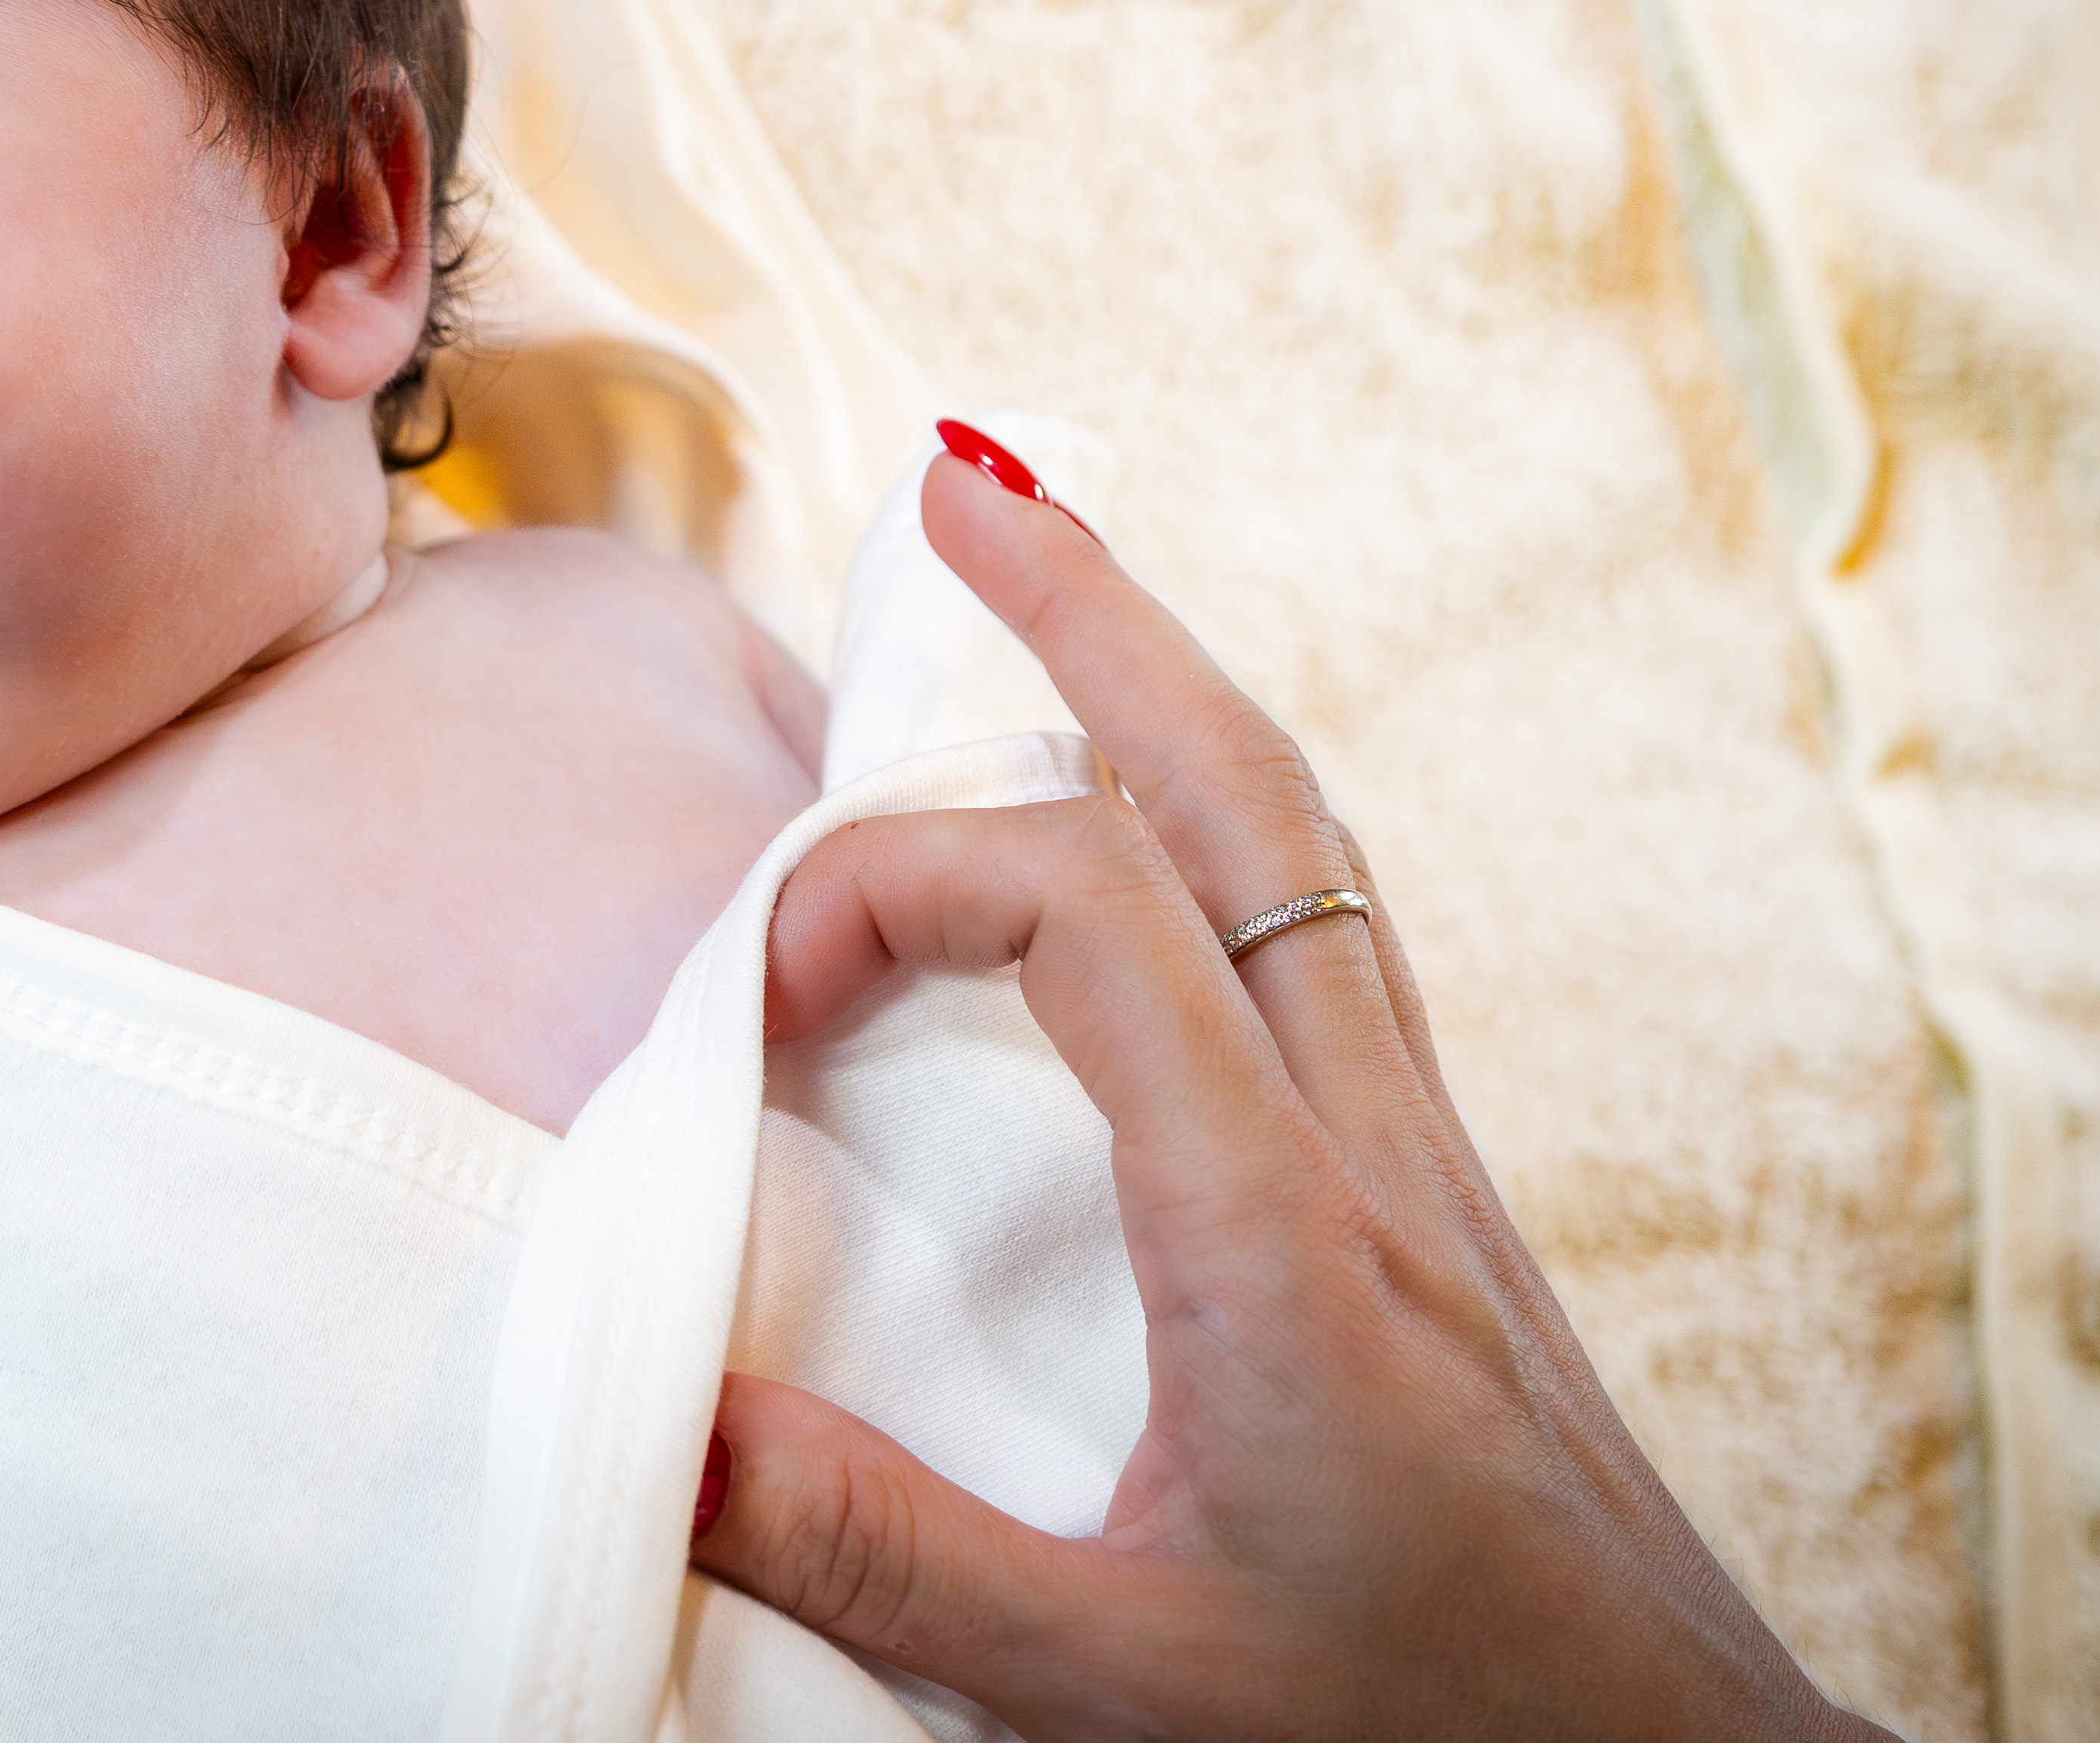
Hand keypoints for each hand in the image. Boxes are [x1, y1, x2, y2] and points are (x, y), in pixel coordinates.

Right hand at [694, 434, 1891, 1741]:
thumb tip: (662, 1427)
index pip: (1080, 907)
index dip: (888, 885)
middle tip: (957, 477)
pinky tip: (1156, 845)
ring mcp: (1424, 1163)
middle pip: (1240, 786)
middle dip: (1090, 604)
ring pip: (1302, 841)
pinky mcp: (1437, 1211)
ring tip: (1045, 583)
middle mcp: (1372, 1150)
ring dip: (1164, 686)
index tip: (753, 1006)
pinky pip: (1324, 937)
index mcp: (1283, 1232)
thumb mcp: (1122, 1692)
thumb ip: (878, 1554)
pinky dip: (1215, 822)